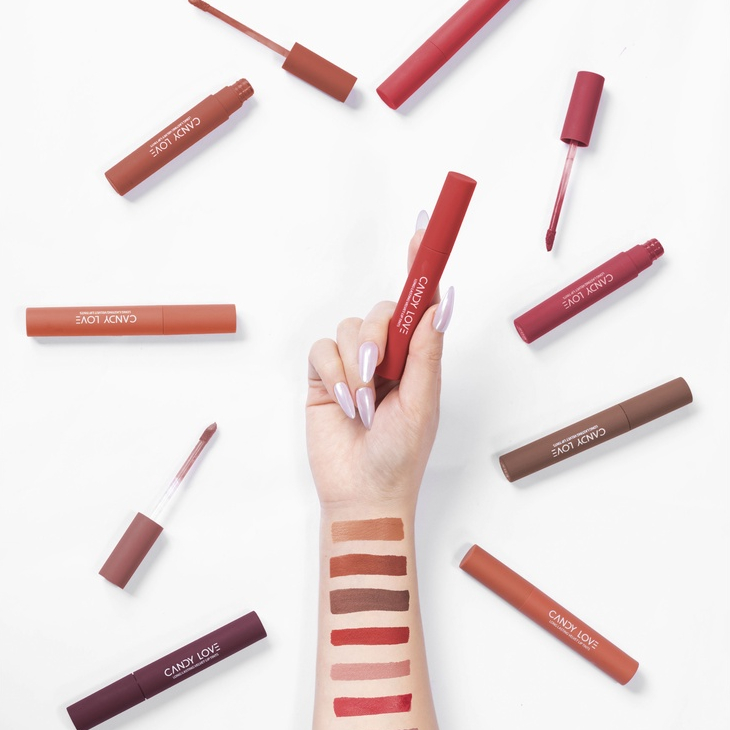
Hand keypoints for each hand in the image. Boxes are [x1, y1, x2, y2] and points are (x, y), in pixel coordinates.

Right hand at [306, 219, 453, 509]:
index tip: (423, 231)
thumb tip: (440, 304)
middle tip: (378, 374)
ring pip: (346, 329)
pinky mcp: (323, 378)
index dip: (420, 266)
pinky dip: (333, 375)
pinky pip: (320, 351)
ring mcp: (351, 366)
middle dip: (375, 338)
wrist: (363, 493)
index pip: (417, 303)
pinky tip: (344, 404)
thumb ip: (426, 351)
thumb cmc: (401, 454)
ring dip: (354, 367)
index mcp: (414, 358)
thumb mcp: (423, 401)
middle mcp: (384, 355)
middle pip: (376, 311)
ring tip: (363, 406)